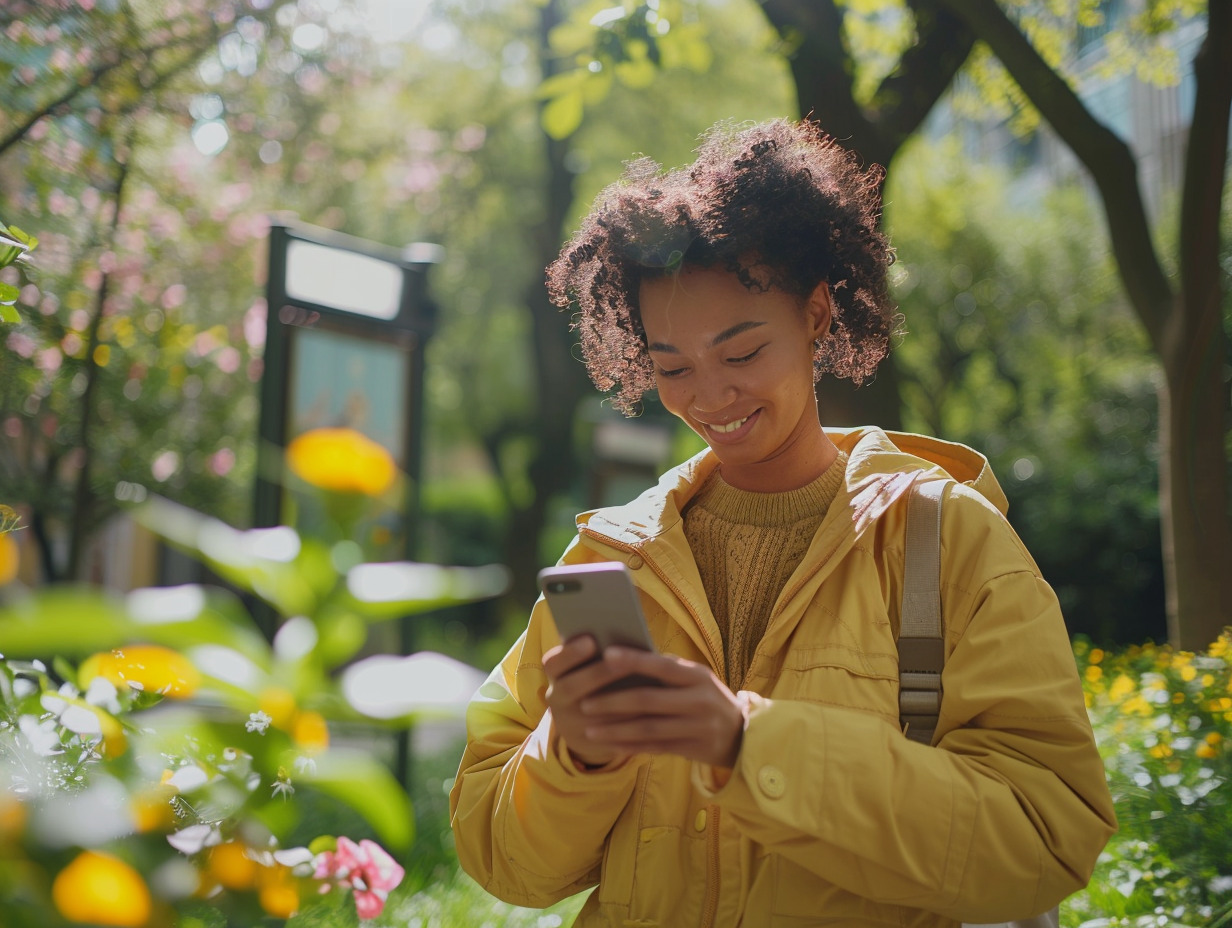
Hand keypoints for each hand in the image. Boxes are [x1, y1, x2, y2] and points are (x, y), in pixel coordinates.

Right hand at [544, 635, 639, 767]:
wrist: (584, 726)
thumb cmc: (594, 681)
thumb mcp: (586, 667)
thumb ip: (597, 653)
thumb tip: (622, 633)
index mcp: (556, 676)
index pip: (552, 663)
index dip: (570, 652)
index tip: (591, 640)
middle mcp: (557, 700)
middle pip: (571, 687)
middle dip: (597, 673)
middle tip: (622, 661)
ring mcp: (571, 725)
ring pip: (592, 715)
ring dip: (619, 701)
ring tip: (645, 686)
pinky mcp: (590, 743)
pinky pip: (610, 737)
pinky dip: (630, 724)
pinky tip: (651, 711)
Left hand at [544, 637, 743, 769]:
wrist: (742, 734)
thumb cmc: (707, 698)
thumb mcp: (696, 679)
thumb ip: (667, 672)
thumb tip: (623, 659)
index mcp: (698, 676)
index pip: (661, 666)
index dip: (633, 660)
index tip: (605, 655)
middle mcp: (699, 701)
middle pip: (648, 701)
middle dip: (613, 702)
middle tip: (584, 703)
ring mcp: (696, 728)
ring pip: (648, 729)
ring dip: (615, 730)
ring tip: (589, 730)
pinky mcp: (692, 749)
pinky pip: (655, 748)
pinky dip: (630, 747)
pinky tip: (610, 745)